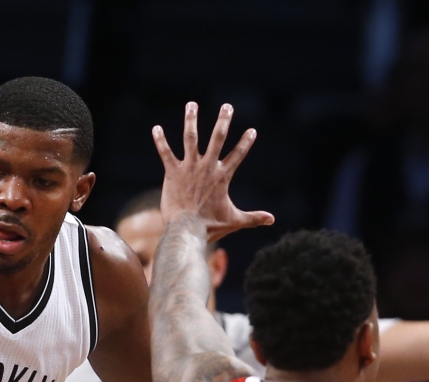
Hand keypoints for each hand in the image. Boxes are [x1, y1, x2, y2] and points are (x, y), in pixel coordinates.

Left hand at [152, 102, 274, 240]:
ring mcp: (189, 168)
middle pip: (217, 138)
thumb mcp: (235, 221)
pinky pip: (165, 153)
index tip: (252, 130)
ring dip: (191, 120)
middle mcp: (207, 168)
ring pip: (191, 139)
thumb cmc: (210, 227)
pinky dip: (160, 140)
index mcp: (222, 176)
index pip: (238, 155)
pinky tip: (156, 128)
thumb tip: (273, 220)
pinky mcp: (172, 173)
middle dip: (223, 121)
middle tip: (227, 106)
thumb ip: (254, 218)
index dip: (246, 142)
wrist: (186, 230)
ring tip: (192, 105)